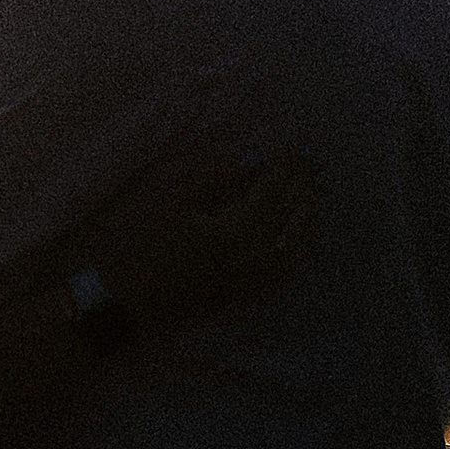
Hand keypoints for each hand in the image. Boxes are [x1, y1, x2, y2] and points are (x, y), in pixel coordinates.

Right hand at [70, 145, 314, 329]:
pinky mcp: (253, 292)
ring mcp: (256, 278)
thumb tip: (252, 159)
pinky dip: (302, 243)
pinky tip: (304, 229)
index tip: (296, 146)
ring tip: (313, 187)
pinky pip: (290, 266)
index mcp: (233, 231)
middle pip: (289, 212)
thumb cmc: (150, 250)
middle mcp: (253, 257)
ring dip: (307, 210)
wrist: (136, 302)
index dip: (285, 166)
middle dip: (302, 182)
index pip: (271, 190)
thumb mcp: (175, 204)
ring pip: (297, 239)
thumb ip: (215, 177)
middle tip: (312, 160)